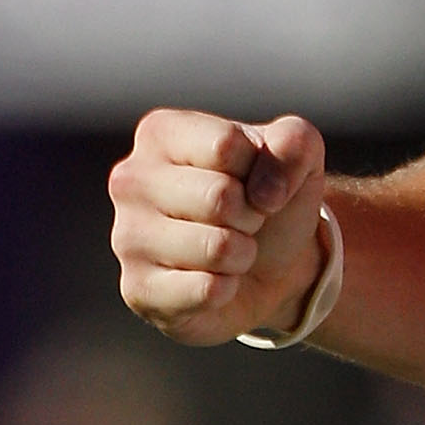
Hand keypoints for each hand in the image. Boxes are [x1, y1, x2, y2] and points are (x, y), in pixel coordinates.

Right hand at [110, 109, 328, 346]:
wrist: (270, 263)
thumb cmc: (270, 195)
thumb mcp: (298, 151)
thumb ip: (294, 142)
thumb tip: (265, 193)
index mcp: (160, 133)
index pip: (225, 146)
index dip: (259, 168)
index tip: (253, 179)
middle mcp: (130, 180)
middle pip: (219, 197)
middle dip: (252, 214)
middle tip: (246, 219)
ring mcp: (126, 237)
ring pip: (216, 248)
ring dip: (243, 253)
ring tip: (231, 247)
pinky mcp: (137, 290)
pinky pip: (206, 291)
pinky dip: (228, 288)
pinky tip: (214, 279)